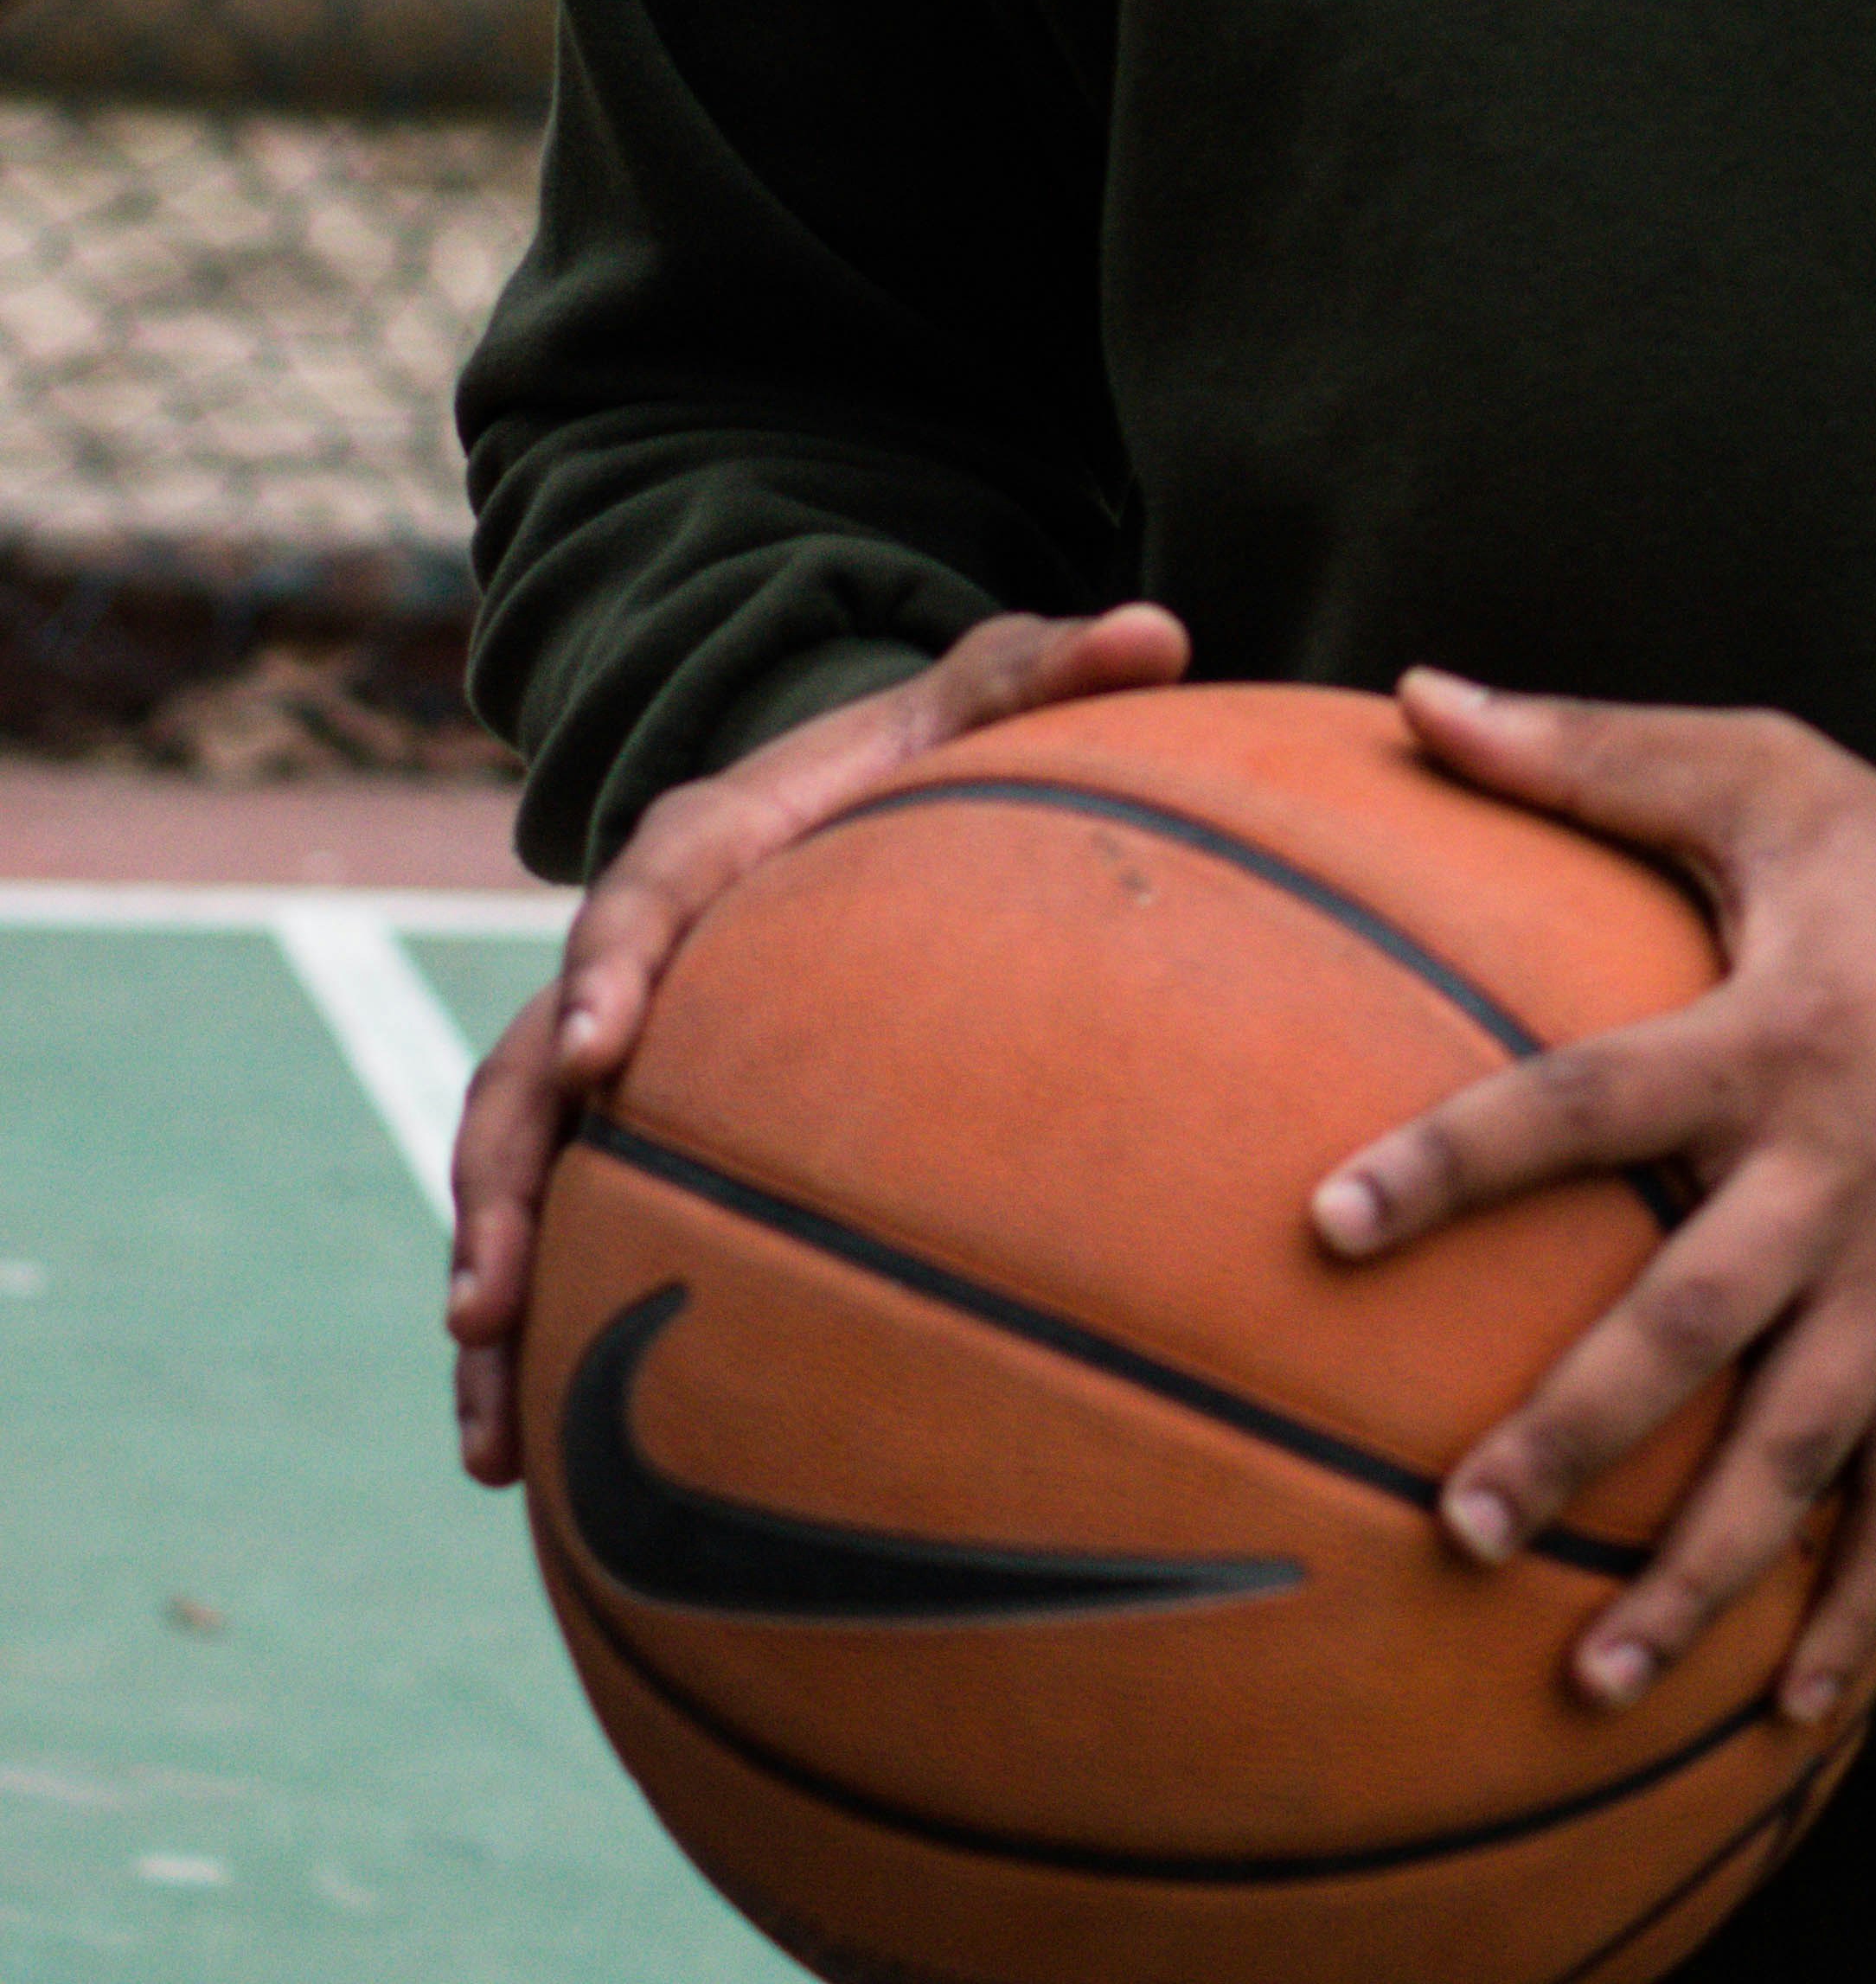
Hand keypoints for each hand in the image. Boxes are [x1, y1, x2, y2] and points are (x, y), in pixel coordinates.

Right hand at [447, 598, 1188, 1486]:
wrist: (862, 796)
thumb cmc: (927, 752)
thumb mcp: (986, 694)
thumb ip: (1055, 670)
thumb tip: (1165, 629)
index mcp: (704, 848)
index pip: (638, 900)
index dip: (605, 971)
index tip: (594, 1056)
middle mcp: (629, 957)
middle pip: (522, 1073)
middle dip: (499, 1185)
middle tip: (489, 1299)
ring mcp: (613, 1054)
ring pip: (511, 1173)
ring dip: (494, 1288)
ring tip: (489, 1437)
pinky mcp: (627, 1129)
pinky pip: (561, 1230)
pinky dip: (533, 1344)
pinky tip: (521, 1466)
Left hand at [1309, 672, 1875, 1733]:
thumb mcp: (1767, 773)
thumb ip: (1590, 750)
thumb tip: (1415, 697)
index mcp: (1774, 1038)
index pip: (1590, 1101)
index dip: (1462, 1158)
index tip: (1330, 1223)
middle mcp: (1840, 1178)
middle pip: (1694, 1322)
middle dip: (1579, 1431)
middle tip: (1456, 1522)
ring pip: (1801, 1452)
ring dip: (1703, 1571)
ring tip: (1593, 1677)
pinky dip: (1861, 1615)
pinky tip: (1784, 1721)